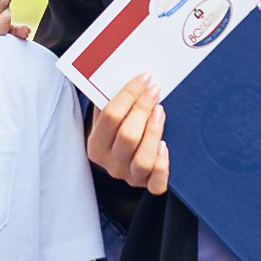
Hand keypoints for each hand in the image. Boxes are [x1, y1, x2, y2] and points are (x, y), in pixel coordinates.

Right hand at [87, 75, 168, 193]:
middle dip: (143, 108)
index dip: (128, 94)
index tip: (144, 77)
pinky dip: (162, 166)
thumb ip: (110, 99)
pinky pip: (156, 183)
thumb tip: (128, 75)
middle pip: (127, 136)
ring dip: (154, 132)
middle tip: (155, 90)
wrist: (118, 157)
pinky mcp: (146, 185)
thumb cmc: (115, 129)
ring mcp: (129, 176)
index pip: (110, 116)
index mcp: (95, 145)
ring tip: (160, 111)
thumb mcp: (105, 116)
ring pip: (143, 160)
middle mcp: (110, 164)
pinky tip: (165, 146)